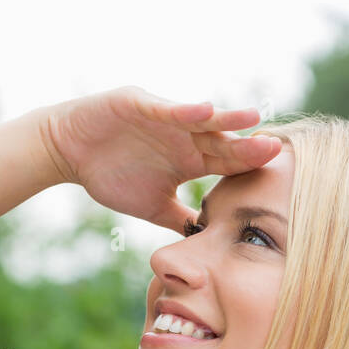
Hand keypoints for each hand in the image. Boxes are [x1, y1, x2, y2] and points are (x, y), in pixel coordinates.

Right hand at [35, 86, 280, 232]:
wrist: (68, 153)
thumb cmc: (109, 175)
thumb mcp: (151, 206)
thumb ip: (180, 220)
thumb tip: (206, 245)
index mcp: (189, 160)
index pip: (226, 164)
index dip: (249, 169)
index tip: (279, 177)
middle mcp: (184, 136)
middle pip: (222, 141)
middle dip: (247, 145)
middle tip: (277, 150)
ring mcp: (165, 118)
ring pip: (201, 119)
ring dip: (226, 119)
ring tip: (251, 119)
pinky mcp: (140, 103)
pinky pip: (165, 108)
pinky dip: (183, 110)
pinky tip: (204, 111)